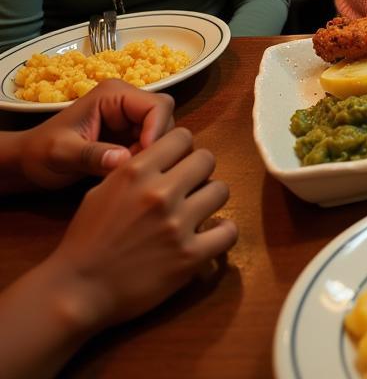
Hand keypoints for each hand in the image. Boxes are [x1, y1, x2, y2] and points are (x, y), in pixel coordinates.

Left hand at [19, 80, 174, 189]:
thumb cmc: (40, 153)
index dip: (157, 131)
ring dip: (151, 155)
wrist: (27, 163)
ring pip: (162, 134)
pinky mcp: (130, 136)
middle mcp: (127, 102)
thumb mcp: (61, 154)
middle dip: (156, 144)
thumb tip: (124, 160)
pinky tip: (126, 174)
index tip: (144, 159)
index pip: (157, 106)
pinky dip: (145, 161)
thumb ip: (91, 155)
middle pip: (165, 118)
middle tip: (137, 169)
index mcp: (114, 94)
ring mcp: (130, 119)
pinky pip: (151, 146)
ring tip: (127, 173)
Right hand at [43, 127, 236, 332]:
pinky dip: (223, 233)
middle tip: (189, 189)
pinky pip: (229, 231)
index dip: (182, 150)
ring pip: (221, 190)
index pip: (183, 136)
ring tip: (198, 213)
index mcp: (137, 171)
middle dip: (199, 172)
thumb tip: (167, 157)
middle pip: (207, 159)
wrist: (76, 291)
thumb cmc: (85, 240)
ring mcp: (177, 224)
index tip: (177, 165)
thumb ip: (136, 170)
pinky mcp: (190, 256)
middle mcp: (160, 192)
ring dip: (211, 200)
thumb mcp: (102, 190)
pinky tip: (210, 236)